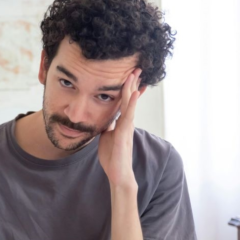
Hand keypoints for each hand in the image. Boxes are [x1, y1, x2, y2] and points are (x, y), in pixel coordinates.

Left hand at [98, 69, 141, 188]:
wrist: (117, 173)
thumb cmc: (112, 156)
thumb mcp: (105, 136)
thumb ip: (106, 125)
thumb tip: (103, 118)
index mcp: (121, 122)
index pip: (124, 101)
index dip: (127, 88)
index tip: (129, 75)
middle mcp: (126, 122)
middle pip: (129, 98)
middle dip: (132, 83)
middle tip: (136, 67)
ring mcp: (127, 126)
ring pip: (129, 103)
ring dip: (132, 87)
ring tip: (135, 73)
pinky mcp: (125, 132)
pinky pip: (129, 115)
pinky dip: (131, 103)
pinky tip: (134, 92)